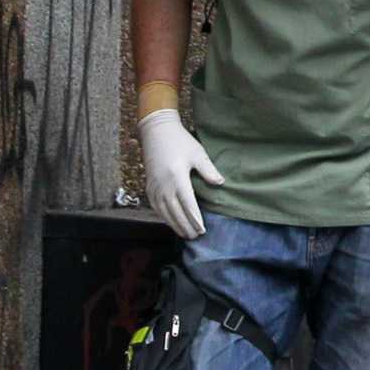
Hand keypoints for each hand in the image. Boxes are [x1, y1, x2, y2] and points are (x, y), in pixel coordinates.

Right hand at [138, 109, 222, 239]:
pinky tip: (171, 222)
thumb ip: (208, 170)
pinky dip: (163, 217)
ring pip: (164, 212)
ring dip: (174, 224)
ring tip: (185, 234)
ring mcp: (154, 187)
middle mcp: (163, 185)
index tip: (202, 229)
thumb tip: (220, 183)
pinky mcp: (149, 186)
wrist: (156, 132)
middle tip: (196, 236)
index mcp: (177, 177)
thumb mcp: (198, 153)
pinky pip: (155, 206)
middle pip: (175, 211)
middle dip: (186, 225)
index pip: (187, 203)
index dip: (195, 218)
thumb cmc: (180, 142)